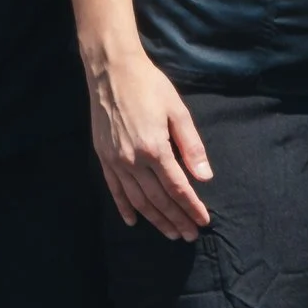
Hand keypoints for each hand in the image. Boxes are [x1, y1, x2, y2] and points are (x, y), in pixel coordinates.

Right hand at [86, 42, 214, 239]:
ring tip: (170, 233)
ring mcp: (115, 162)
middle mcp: (133, 161)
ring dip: (155, 219)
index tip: (203, 222)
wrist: (111, 72)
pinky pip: (115, 190)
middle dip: (176, 219)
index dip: (191, 208)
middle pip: (158, 200)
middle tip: (190, 235)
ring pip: (138, 200)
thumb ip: (191, 146)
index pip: (178, 188)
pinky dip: (124, 208)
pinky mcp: (103, 158)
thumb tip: (205, 177)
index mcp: (155, 149)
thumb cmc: (149, 86)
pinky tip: (133, 222)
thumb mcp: (177, 111)